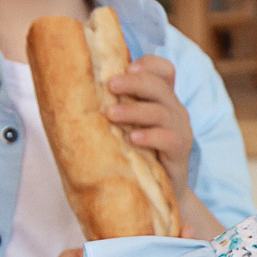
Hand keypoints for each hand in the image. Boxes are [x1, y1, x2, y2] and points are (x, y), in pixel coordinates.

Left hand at [105, 55, 193, 193]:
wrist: (157, 191)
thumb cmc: (136, 154)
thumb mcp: (127, 125)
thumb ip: (115, 106)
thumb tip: (75, 90)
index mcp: (161, 98)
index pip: (164, 70)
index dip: (148, 64)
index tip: (126, 68)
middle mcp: (174, 109)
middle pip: (159, 85)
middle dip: (133, 82)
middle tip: (110, 85)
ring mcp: (181, 128)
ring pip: (161, 111)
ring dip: (134, 110)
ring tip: (111, 114)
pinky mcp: (181, 150)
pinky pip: (169, 138)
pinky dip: (150, 136)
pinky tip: (133, 139)